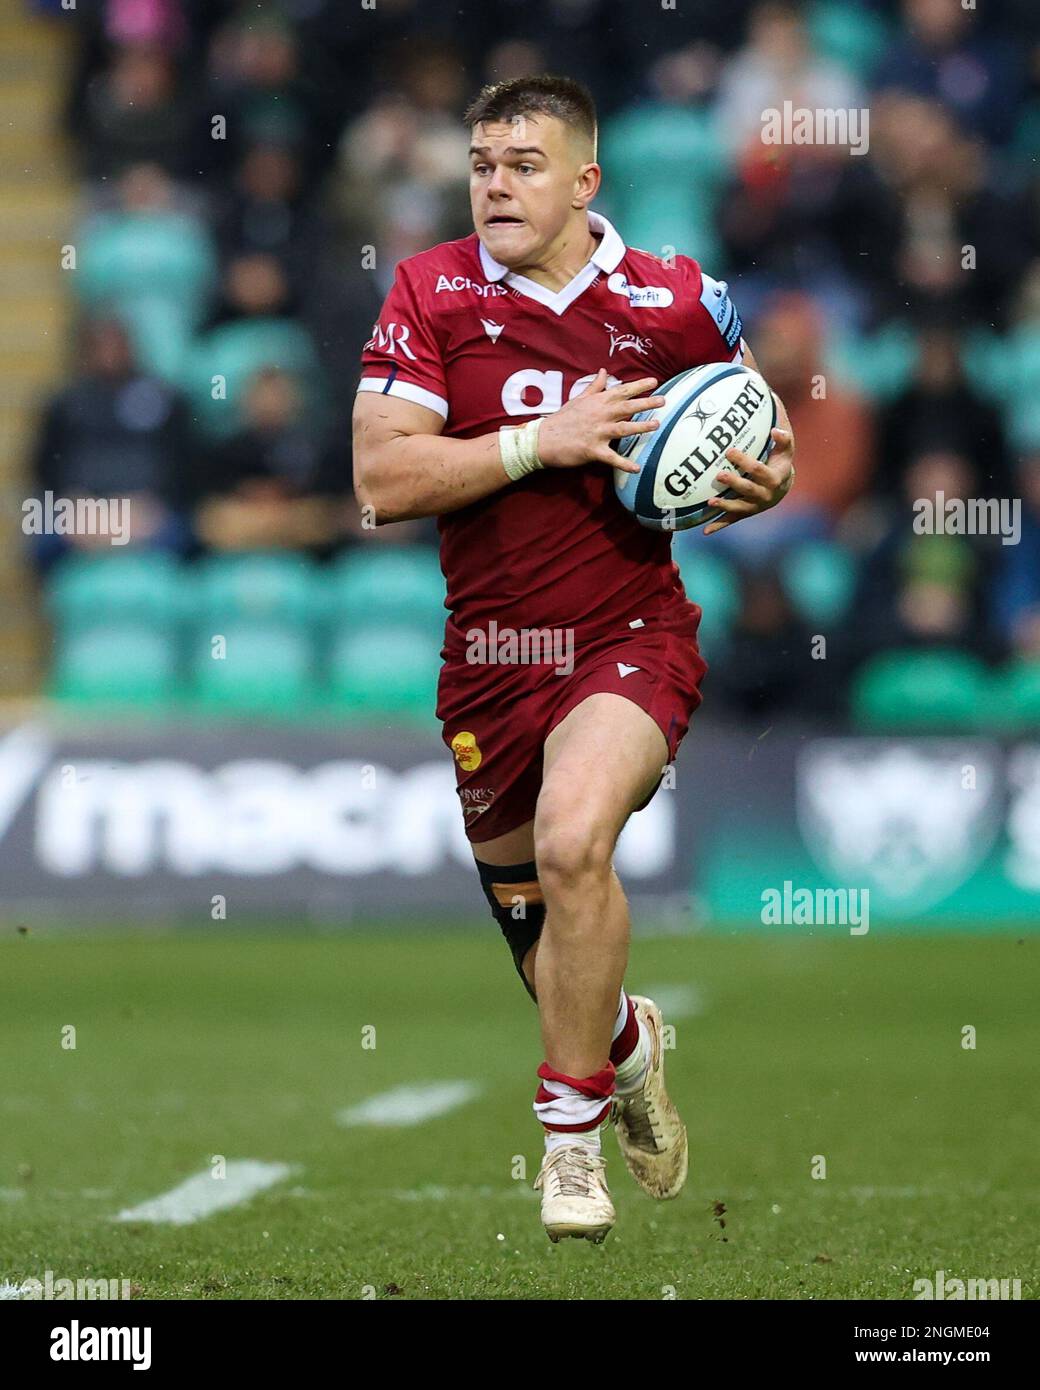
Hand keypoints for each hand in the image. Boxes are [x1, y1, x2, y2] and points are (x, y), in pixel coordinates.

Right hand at [537, 368, 665, 472]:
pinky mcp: (592, 450)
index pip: (621, 391)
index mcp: (597, 402)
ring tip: (656, 425)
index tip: (654, 381)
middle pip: (627, 407)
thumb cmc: (562, 419)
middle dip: (646, 402)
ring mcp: (597, 432)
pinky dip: (624, 464)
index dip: (639, 386)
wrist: (543, 439)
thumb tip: (604, 372)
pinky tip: (636, 468)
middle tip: (663, 400)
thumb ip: (595, 387)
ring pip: (623, 428)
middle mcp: (599, 415)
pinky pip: (611, 458)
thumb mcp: (578, 399)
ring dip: (640, 427)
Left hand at [703, 424, 794, 535]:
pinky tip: (705, 530)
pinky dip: (718, 526)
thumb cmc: (780, 463)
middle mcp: (764, 495)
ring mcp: (754, 506)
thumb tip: (774, 430)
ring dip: (724, 505)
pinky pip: (731, 520)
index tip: (729, 451)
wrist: (783, 487)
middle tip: (719, 475)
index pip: (758, 469)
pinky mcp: (745, 513)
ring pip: (739, 507)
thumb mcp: (786, 450)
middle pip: (748, 489)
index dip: (744, 461)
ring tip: (710, 502)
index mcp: (773, 479)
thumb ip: (783, 439)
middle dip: (734, 483)